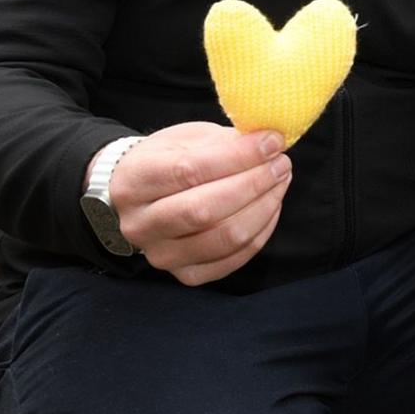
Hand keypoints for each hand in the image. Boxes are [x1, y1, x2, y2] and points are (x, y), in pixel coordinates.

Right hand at [103, 122, 291, 285]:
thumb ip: (224, 142)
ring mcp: (161, 255)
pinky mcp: (186, 275)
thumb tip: (269, 143)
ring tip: (280, 181)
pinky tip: (270, 206)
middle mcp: (140, 224)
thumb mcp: (185, 139)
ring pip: (225, 238)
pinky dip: (261, 231)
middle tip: (281, 164)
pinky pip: (234, 258)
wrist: (138, 198)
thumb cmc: (166, 161)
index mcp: (133, 181)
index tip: (272, 142)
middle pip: (204, 210)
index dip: (238, 156)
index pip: (188, 171)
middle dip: (254, 184)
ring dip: (264, 207)